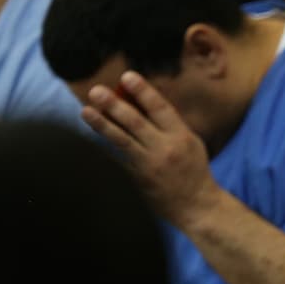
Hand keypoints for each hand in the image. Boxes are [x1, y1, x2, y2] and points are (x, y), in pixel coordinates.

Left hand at [80, 71, 220, 226]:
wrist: (198, 206)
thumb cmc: (194, 171)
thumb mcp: (191, 143)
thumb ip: (170, 125)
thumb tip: (142, 101)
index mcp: (182, 136)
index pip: (161, 108)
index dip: (143, 91)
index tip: (127, 76)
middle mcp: (166, 149)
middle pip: (136, 122)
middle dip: (115, 105)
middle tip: (97, 91)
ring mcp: (151, 165)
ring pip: (123, 140)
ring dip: (102, 124)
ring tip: (86, 111)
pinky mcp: (140, 178)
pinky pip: (118, 159)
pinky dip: (104, 147)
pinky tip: (88, 137)